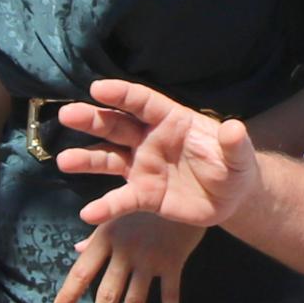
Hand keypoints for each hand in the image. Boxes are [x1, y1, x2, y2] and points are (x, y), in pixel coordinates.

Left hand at [52, 214, 204, 302]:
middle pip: (108, 293)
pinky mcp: (172, 262)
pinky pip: (170, 294)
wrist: (181, 187)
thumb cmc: (145, 200)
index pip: (82, 271)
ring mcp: (149, 259)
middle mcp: (125, 252)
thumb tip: (76, 250)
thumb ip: (97, 235)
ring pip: (135, 299)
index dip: (69, 293)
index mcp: (106, 238)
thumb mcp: (117, 212)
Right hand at [56, 79, 259, 231]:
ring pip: (109, 158)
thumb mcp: (239, 155)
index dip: (122, 94)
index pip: (143, 102)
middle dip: (93, 119)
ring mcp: (143, 166)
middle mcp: (150, 139)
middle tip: (68, 114)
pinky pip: (121, 200)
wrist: (232, 198)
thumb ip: (234, 143)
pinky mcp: (143, 195)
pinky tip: (89, 215)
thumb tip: (235, 128)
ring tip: (64, 161)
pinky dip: (106, 207)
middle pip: (117, 124)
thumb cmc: (233, 166)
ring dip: (87, 159)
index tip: (98, 87)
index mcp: (172, 120)